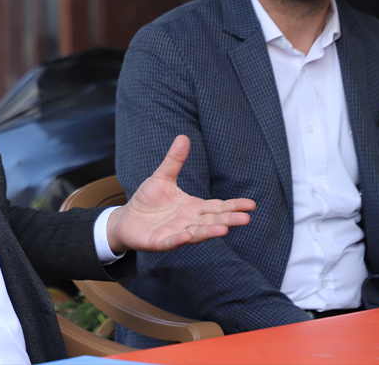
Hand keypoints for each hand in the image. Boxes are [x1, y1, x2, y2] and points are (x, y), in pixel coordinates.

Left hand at [106, 135, 255, 254]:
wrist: (127, 218)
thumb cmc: (148, 200)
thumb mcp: (162, 177)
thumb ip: (174, 160)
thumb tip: (184, 136)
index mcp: (194, 207)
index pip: (218, 207)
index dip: (233, 206)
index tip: (251, 205)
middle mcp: (189, 222)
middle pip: (212, 221)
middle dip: (229, 220)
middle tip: (246, 219)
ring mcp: (176, 233)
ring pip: (196, 234)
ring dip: (209, 232)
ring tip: (224, 229)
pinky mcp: (160, 242)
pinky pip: (171, 242)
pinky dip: (179, 240)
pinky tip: (186, 237)